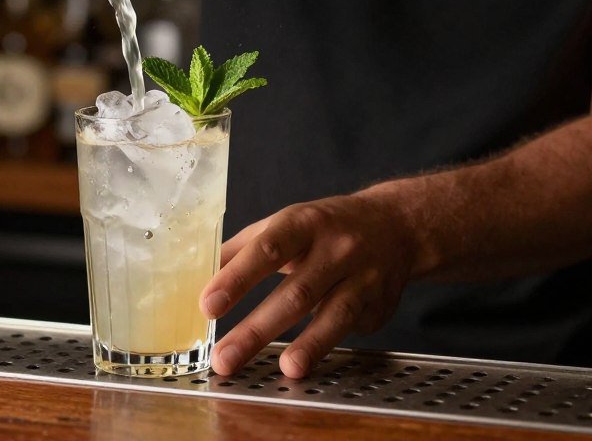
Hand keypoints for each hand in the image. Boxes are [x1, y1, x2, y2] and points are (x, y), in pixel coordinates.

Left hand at [199, 191, 415, 377]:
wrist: (394, 225)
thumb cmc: (324, 227)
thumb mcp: (284, 224)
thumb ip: (242, 249)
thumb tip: (197, 274)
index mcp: (303, 223)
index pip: (266, 249)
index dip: (237, 278)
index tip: (208, 305)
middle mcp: (336, 248)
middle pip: (296, 292)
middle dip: (257, 329)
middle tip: (224, 357)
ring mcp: (363, 277)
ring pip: (334, 314)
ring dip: (310, 345)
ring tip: (285, 369)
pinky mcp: (379, 305)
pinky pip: (353, 329)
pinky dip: (329, 345)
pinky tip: (307, 361)